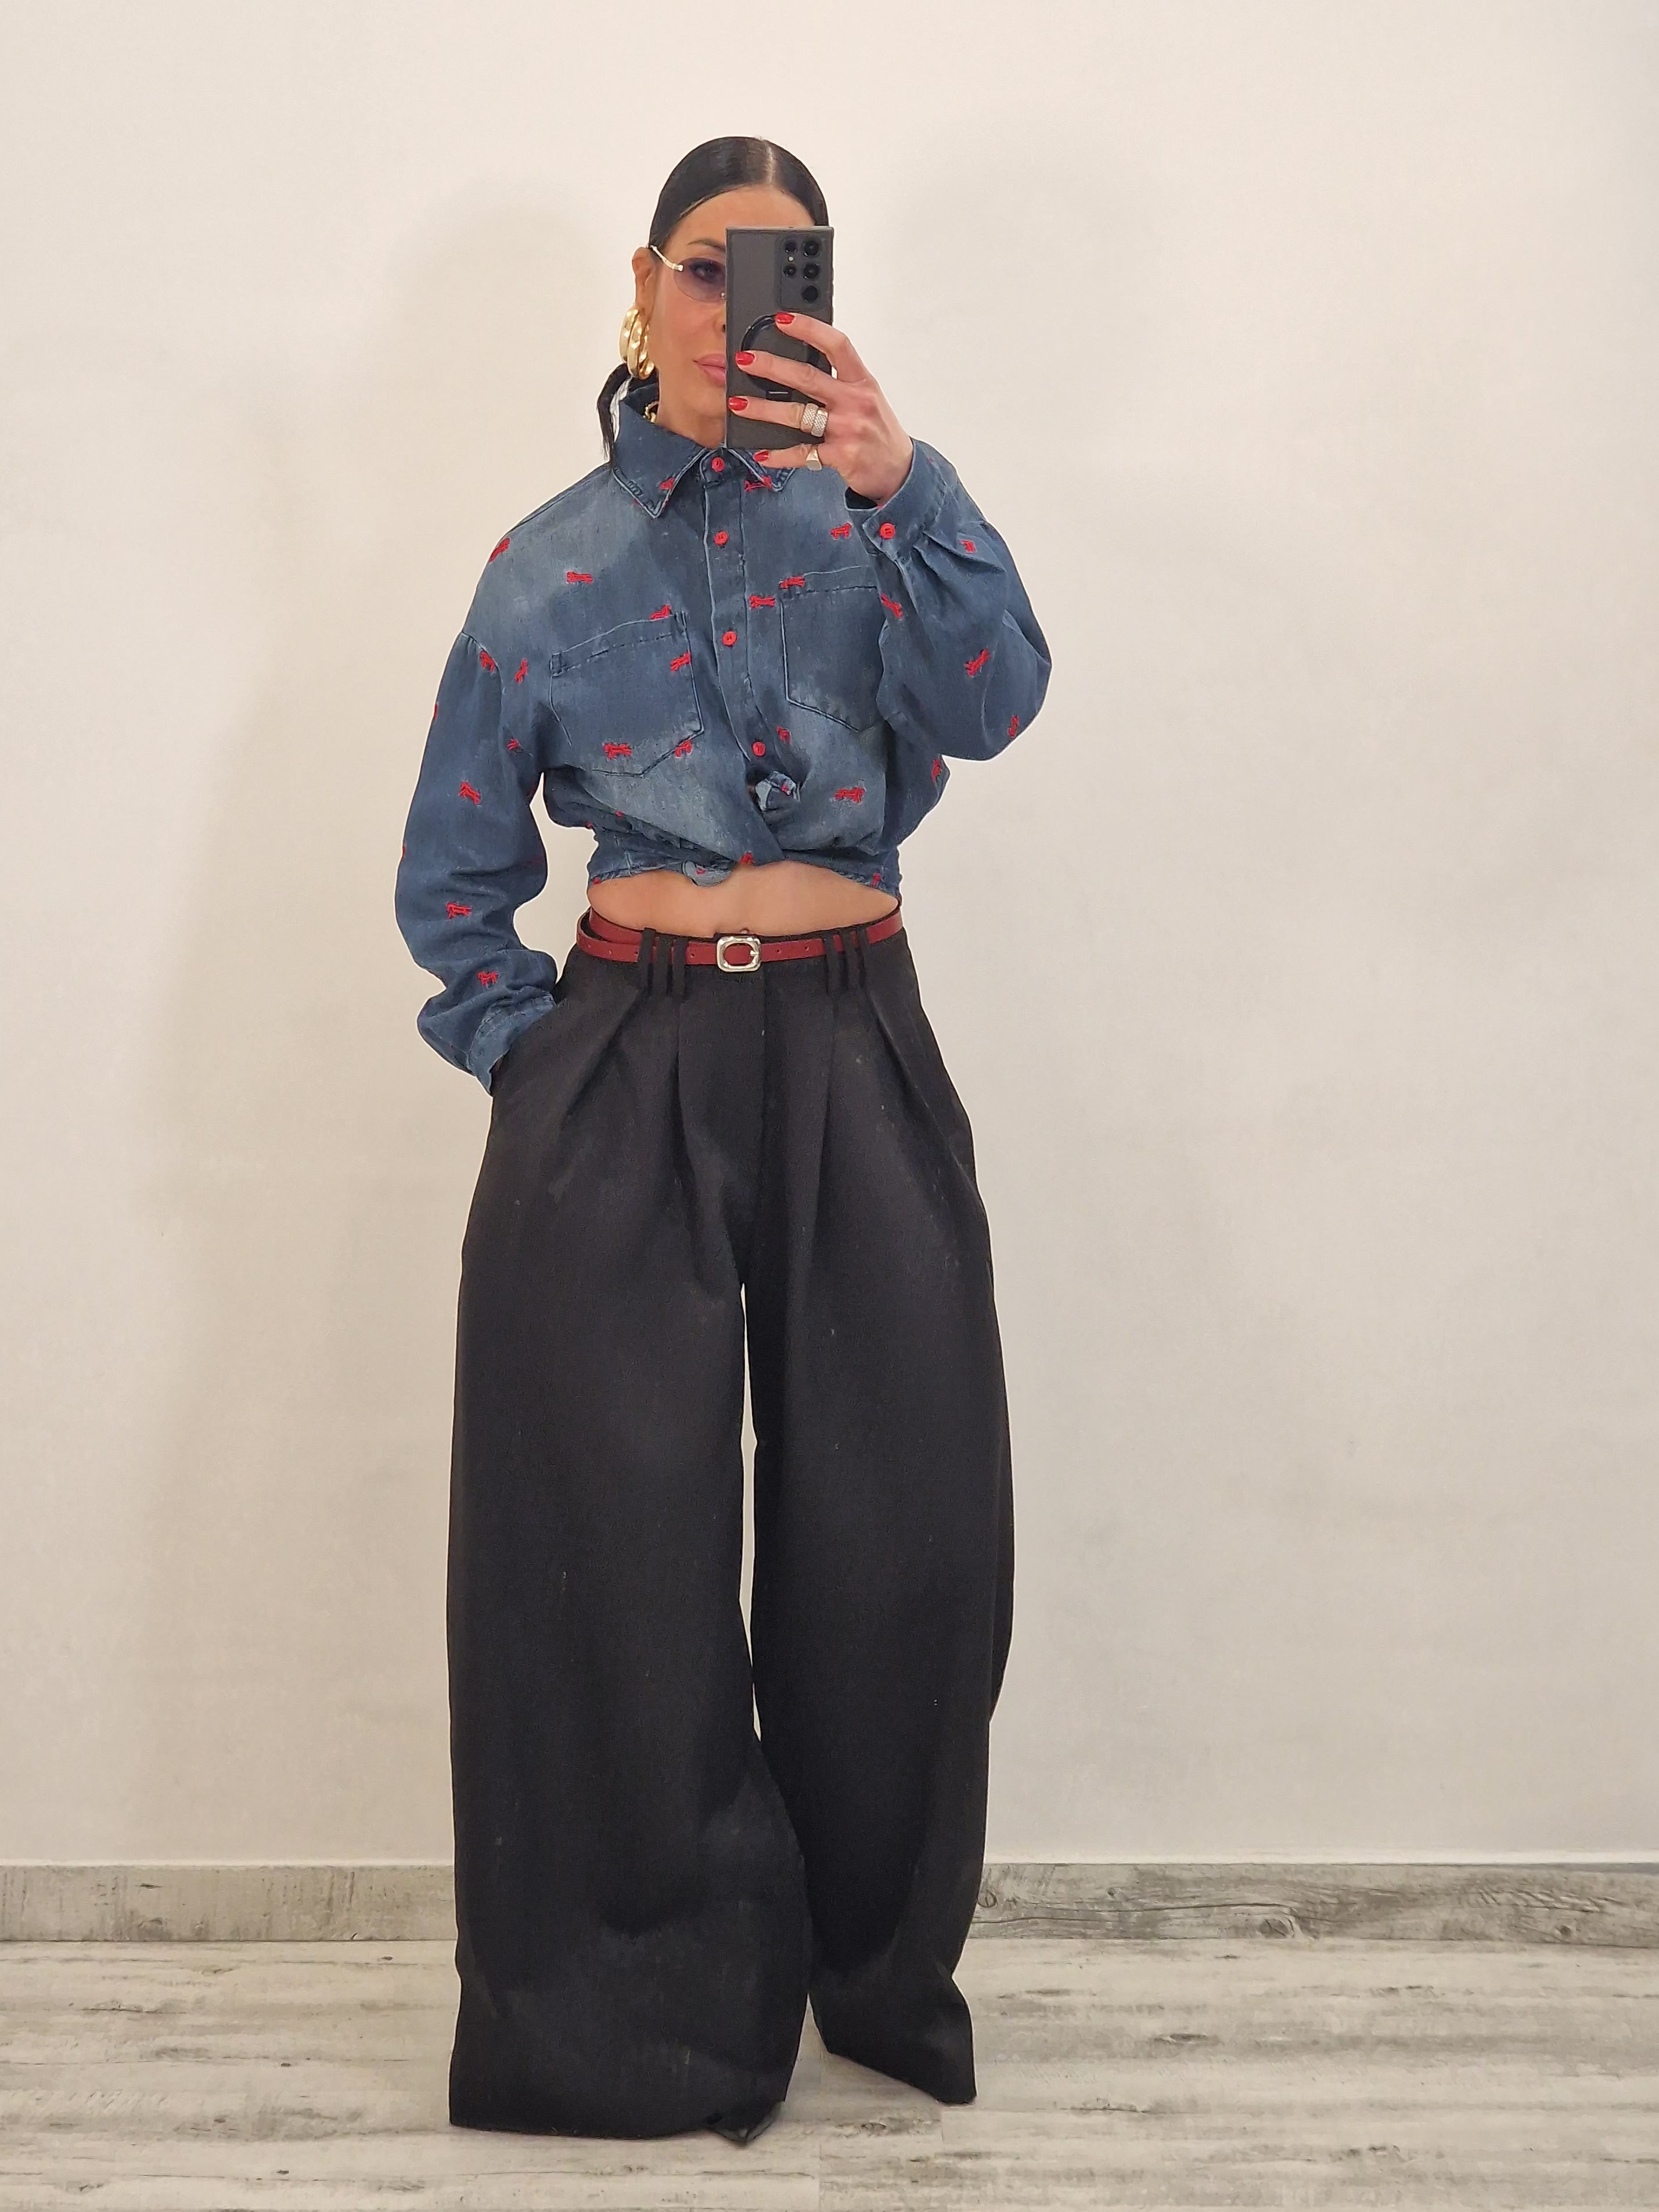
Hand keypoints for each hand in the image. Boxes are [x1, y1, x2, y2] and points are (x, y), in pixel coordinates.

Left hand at [728, 315, 912, 505]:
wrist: (898, 471)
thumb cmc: (878, 432)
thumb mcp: (866, 399)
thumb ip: (840, 382)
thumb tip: (798, 365)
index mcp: (862, 381)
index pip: (836, 344)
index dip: (809, 328)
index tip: (782, 319)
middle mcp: (856, 401)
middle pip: (807, 377)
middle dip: (772, 366)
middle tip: (745, 359)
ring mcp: (847, 429)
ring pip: (798, 414)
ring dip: (763, 409)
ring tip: (739, 403)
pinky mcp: (840, 455)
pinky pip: (802, 453)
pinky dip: (780, 455)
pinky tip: (763, 452)